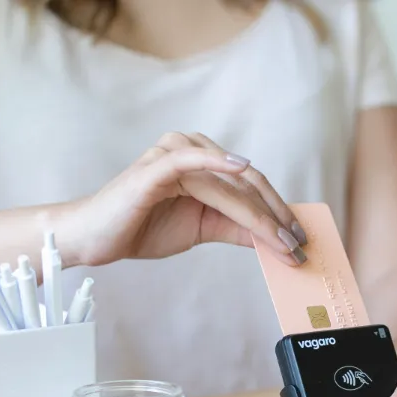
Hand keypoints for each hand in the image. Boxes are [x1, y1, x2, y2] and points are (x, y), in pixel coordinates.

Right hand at [56, 132, 307, 266]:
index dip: (278, 214)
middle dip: (276, 217)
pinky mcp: (155, 165)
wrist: (96, 238)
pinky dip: (218, 161)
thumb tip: (276, 240)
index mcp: (204, 164)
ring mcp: (173, 155)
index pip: (251, 188)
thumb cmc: (143, 228)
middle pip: (247, 184)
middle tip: (297, 245)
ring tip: (280, 239)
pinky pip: (191, 160)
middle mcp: (192, 152)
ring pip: (229, 184)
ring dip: (259, 212)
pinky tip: (242, 167)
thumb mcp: (202, 229)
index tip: (300, 242)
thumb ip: (236, 228)